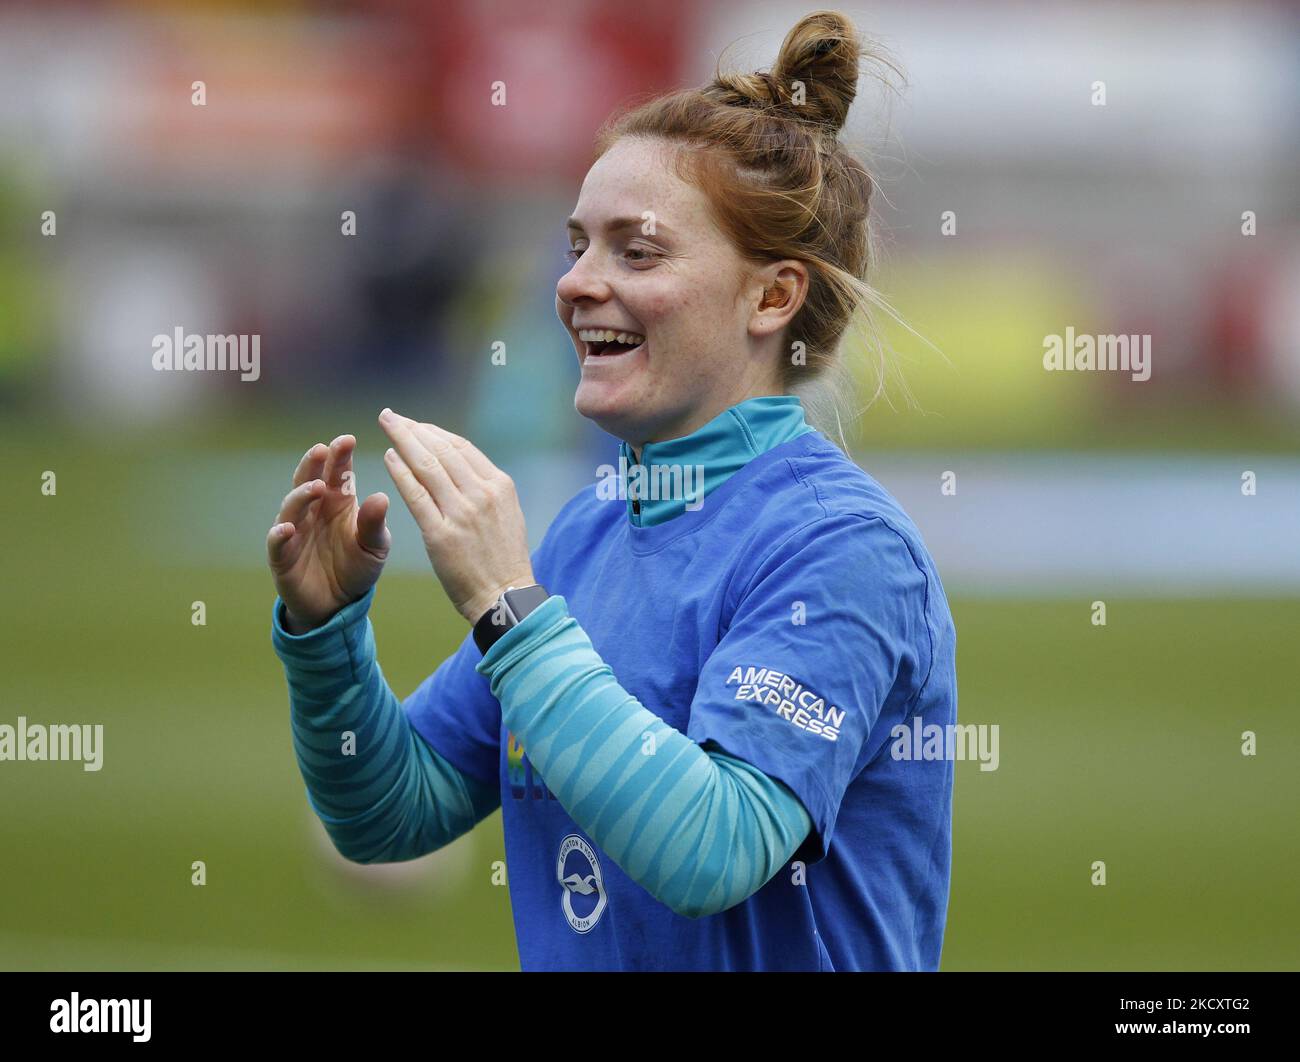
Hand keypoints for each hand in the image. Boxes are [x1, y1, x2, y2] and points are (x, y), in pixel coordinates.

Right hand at [266, 435, 391, 633]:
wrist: (338, 605)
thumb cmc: (357, 567)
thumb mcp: (374, 546)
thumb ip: (374, 523)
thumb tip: (381, 496)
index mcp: (338, 503)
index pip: (337, 474)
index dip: (339, 456)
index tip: (347, 439)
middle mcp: (313, 511)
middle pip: (309, 481)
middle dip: (314, 464)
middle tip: (323, 450)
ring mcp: (295, 531)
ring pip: (292, 507)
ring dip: (302, 495)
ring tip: (316, 487)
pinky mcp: (282, 557)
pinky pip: (277, 543)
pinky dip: (280, 534)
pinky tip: (287, 527)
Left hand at [378, 408, 534, 624]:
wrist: (505, 596)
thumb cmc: (504, 558)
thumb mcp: (507, 514)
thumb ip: (485, 489)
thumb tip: (459, 465)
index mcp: (499, 486)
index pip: (461, 448)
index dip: (434, 433)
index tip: (416, 425)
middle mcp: (482, 494)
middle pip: (441, 450)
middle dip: (413, 429)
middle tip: (391, 416)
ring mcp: (461, 513)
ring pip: (426, 466)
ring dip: (403, 442)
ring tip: (386, 427)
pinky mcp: (441, 534)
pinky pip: (415, 495)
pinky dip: (400, 472)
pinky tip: (389, 458)